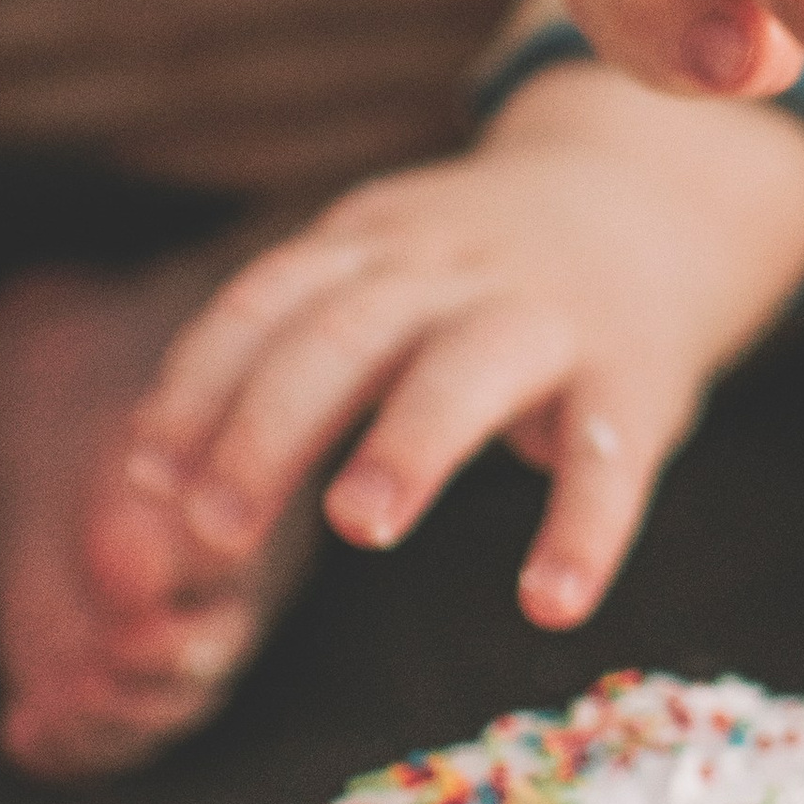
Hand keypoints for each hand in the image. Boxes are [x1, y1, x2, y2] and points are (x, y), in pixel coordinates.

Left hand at [118, 68, 803, 630]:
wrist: (657, 199)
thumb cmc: (478, 276)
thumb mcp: (379, 276)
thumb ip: (280, 357)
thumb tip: (147, 477)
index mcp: (377, 244)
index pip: (269, 300)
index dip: (201, 383)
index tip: (146, 474)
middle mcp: (455, 269)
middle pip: (348, 331)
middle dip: (272, 423)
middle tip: (213, 527)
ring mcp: (550, 315)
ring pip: (469, 367)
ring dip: (408, 440)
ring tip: (358, 526)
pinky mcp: (637, 376)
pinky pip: (611, 455)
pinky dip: (582, 529)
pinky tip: (548, 604)